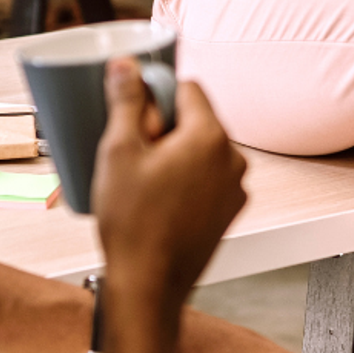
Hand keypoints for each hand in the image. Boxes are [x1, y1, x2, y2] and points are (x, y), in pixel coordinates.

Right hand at [91, 62, 247, 321]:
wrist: (149, 286)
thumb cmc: (133, 223)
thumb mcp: (118, 152)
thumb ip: (126, 101)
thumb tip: (127, 66)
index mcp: (210, 137)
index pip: (188, 88)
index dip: (156, 93)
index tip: (131, 111)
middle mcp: (233, 160)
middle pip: (195, 120)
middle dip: (162, 126)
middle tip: (129, 151)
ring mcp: (235, 189)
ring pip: (200, 150)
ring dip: (172, 153)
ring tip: (139, 179)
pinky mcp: (228, 212)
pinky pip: (206, 178)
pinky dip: (184, 178)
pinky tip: (155, 198)